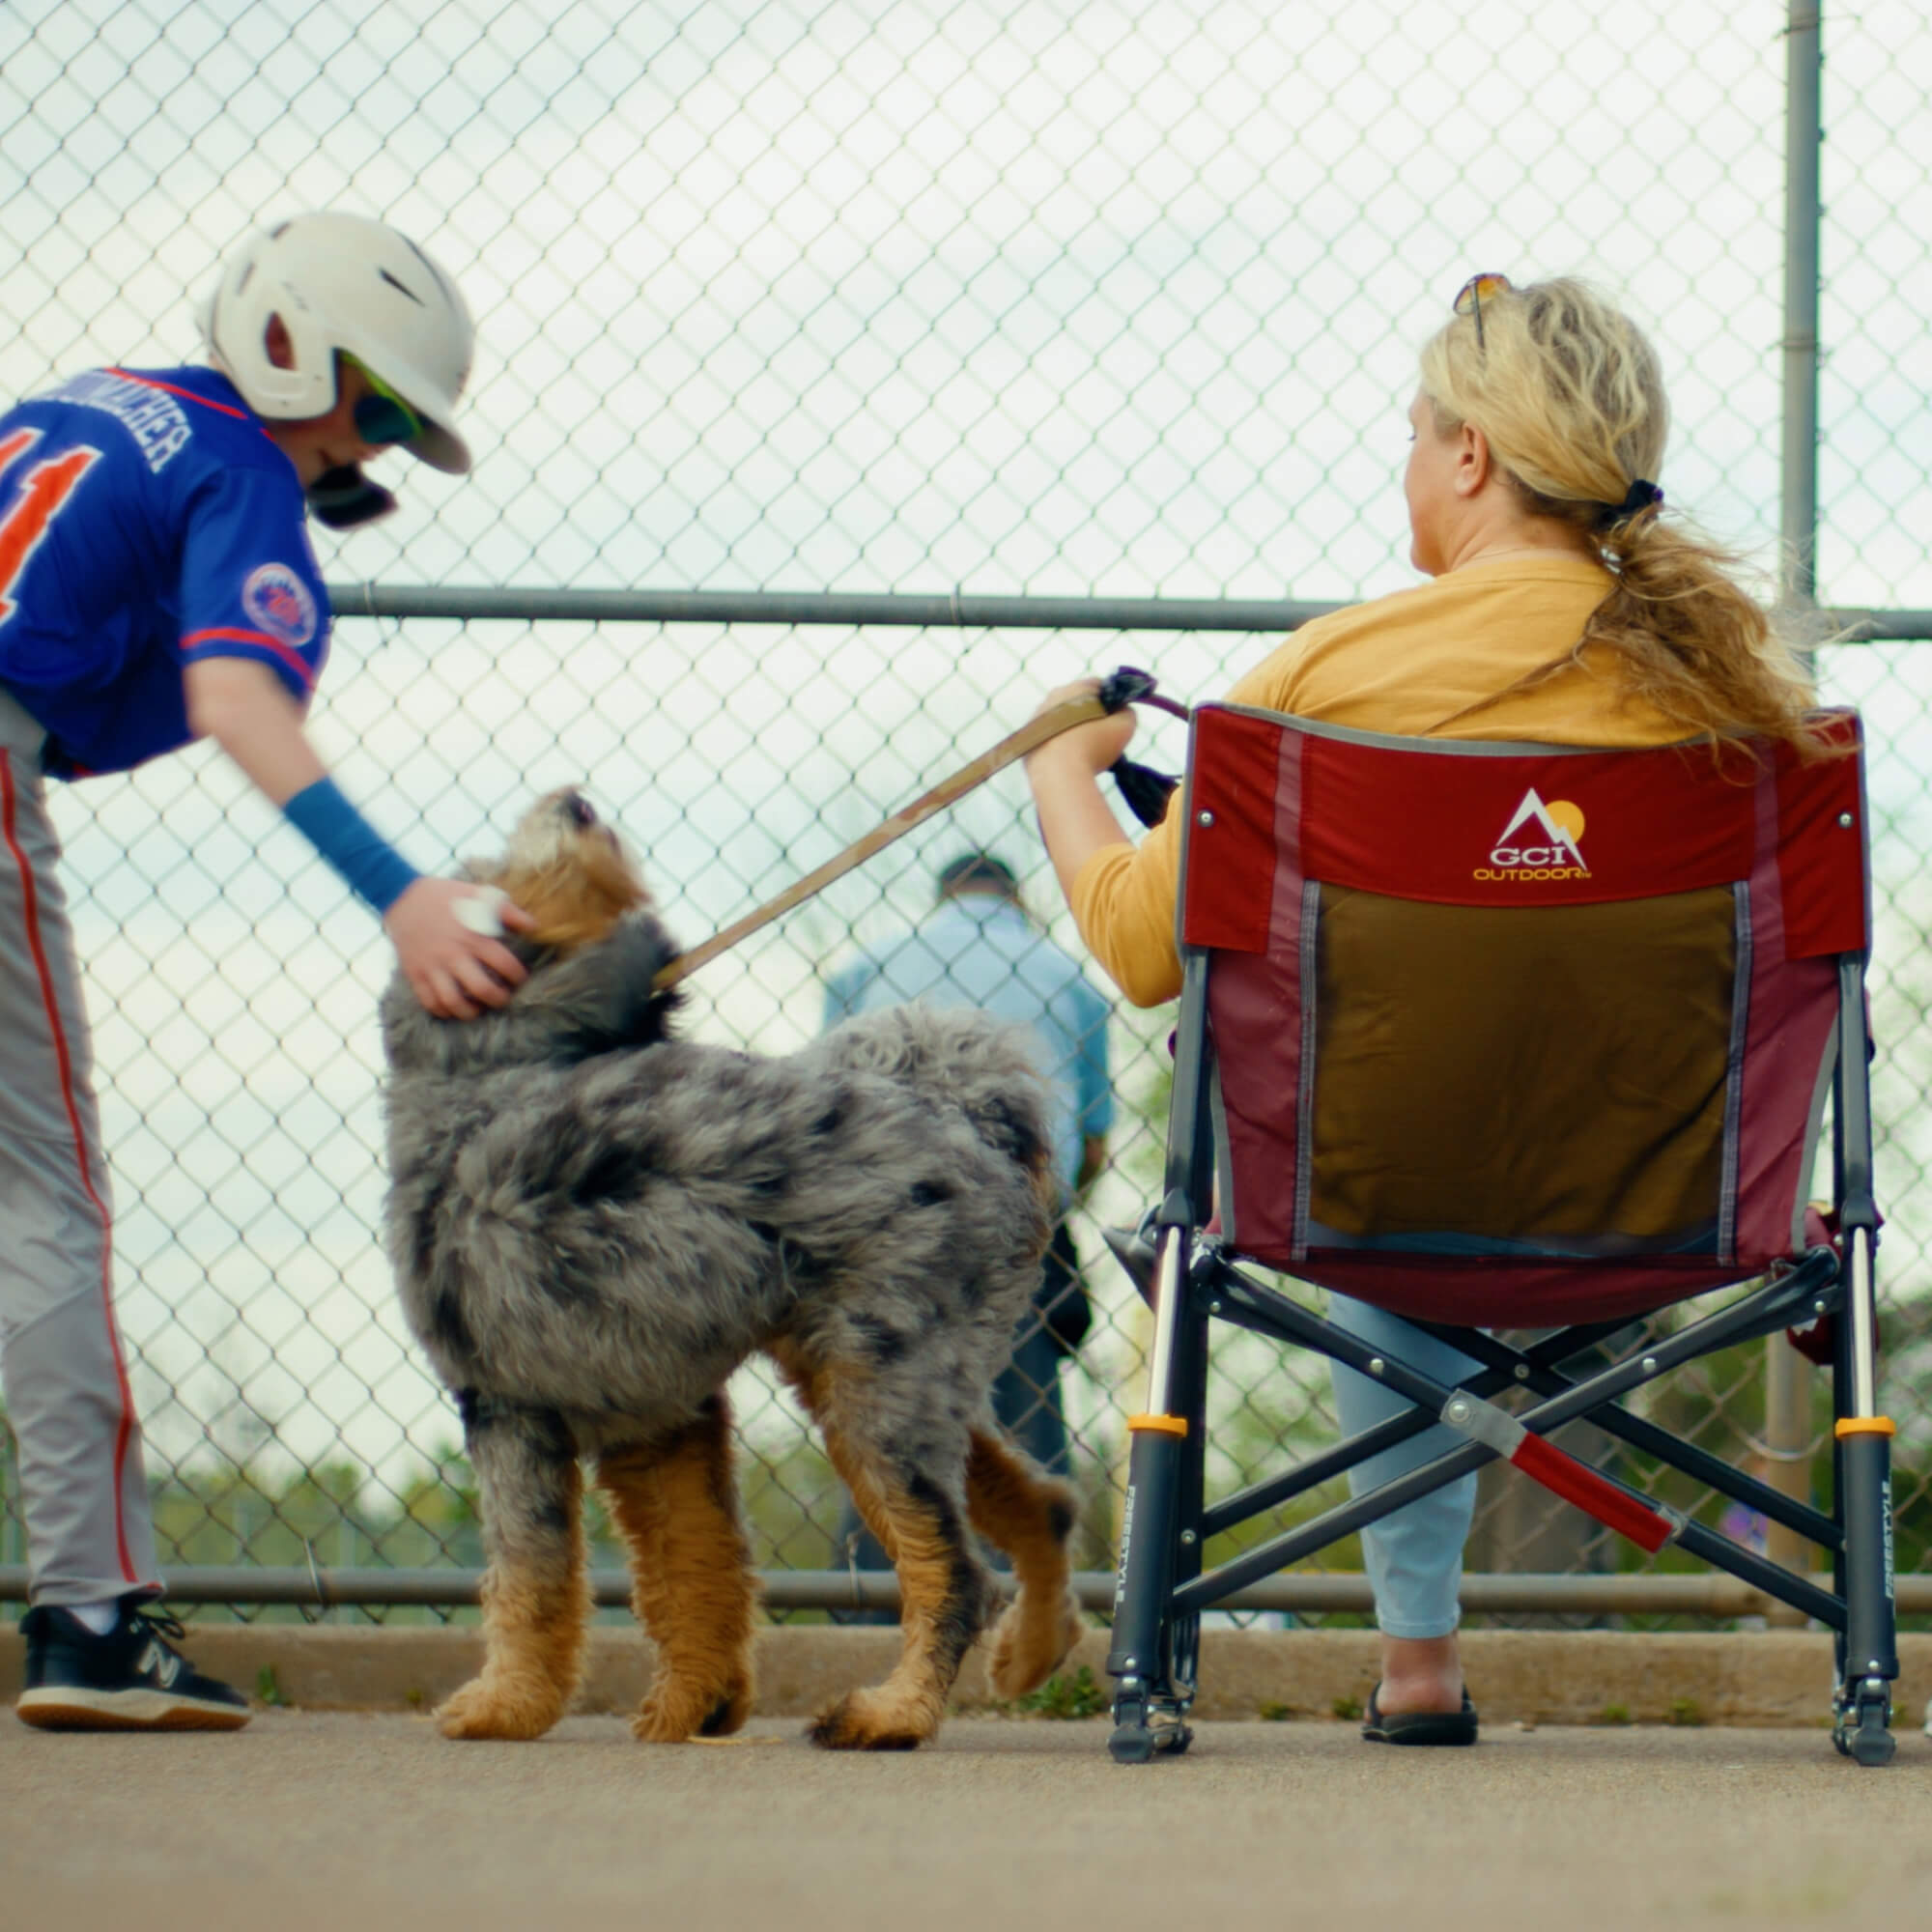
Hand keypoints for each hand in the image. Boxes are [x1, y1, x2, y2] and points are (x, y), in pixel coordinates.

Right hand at [383, 877, 535, 1018]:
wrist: (402, 896)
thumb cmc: (447, 897)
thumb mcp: (480, 895)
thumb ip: (508, 912)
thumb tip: (534, 927)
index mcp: (473, 936)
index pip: (504, 964)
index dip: (518, 977)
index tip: (520, 979)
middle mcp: (453, 954)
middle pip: (482, 988)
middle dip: (498, 999)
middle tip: (503, 998)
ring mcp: (432, 966)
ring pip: (453, 1001)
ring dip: (471, 1011)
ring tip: (479, 1008)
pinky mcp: (415, 973)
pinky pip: (429, 1002)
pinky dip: (443, 1011)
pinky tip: (454, 1008)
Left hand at [1024, 678, 1137, 777]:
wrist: (1057, 774)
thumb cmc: (1093, 747)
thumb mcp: (1123, 727)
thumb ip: (1127, 713)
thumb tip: (1123, 710)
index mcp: (1076, 689)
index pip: (1098, 686)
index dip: (1111, 700)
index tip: (1115, 717)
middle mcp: (1052, 697)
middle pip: (1076, 701)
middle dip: (1090, 714)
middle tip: (1101, 736)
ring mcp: (1036, 717)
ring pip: (1060, 718)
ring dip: (1071, 728)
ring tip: (1083, 750)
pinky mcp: (1026, 739)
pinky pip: (1046, 735)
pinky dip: (1056, 742)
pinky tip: (1065, 758)